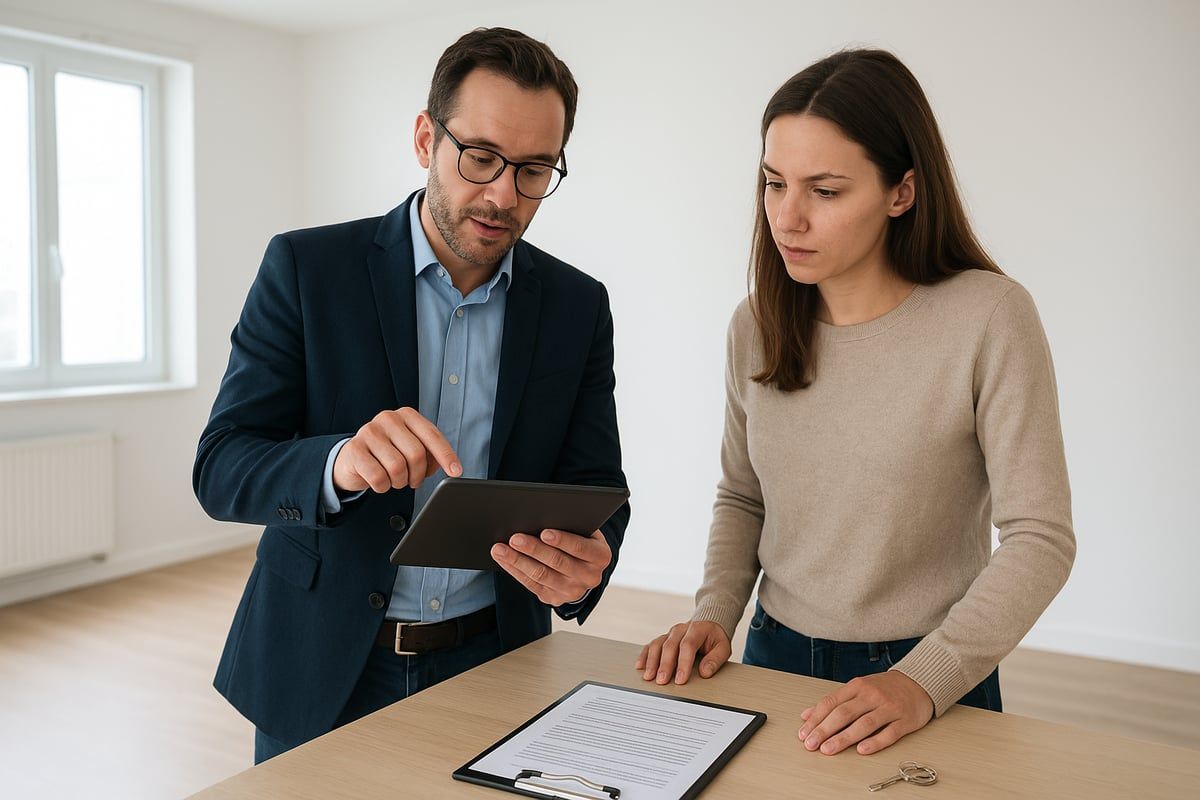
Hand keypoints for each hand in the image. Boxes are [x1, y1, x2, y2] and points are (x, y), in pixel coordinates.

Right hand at [333, 407, 460, 492]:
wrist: (352, 460)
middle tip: (413, 481)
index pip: (432, 435)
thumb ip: (430, 454)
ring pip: (397, 467)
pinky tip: (380, 481)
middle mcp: (388, 418)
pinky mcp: (354, 450)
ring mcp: (369, 432)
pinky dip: (383, 486)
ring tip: (395, 479)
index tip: (456, 472)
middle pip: (416, 454)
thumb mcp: (410, 449)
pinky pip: (378, 477)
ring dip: (400, 482)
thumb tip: (449, 466)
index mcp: (407, 415)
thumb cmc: (387, 454)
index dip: (446, 455)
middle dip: (418, 475)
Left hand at [491, 529, 610, 606]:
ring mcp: (572, 591)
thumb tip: (541, 516)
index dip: (563, 540)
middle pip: (558, 562)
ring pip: (541, 575)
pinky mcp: (554, 599)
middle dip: (534, 549)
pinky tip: (503, 559)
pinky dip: (514, 570)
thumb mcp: (584, 530)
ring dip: (518, 561)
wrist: (583, 568)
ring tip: (500, 548)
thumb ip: (571, 524)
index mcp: (601, 556)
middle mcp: (590, 577)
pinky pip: (531, 584)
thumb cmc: (580, 539)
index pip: (581, 548)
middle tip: (514, 538)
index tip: (544, 532)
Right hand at [635, 621, 731, 685]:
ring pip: (657, 645)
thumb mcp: (723, 647)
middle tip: (661, 681)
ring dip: (652, 661)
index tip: (680, 679)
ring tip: (648, 676)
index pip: (688, 645)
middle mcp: (681, 629)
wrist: (708, 623)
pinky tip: (640, 666)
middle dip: (665, 665)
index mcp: (697, 629)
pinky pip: (651, 645)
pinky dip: (645, 655)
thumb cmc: (714, 638)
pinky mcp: (663, 638)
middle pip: (670, 646)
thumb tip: (705, 672)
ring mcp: (670, 633)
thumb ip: (715, 659)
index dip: (683, 663)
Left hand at [798, 671, 933, 755]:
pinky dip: (875, 742)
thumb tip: (807, 715)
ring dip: (844, 738)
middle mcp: (872, 695)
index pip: (831, 702)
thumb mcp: (857, 688)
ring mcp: (889, 708)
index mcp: (857, 686)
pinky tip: (862, 750)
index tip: (803, 733)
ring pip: (864, 724)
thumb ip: (834, 701)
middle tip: (811, 744)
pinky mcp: (905, 720)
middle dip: (824, 730)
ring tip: (828, 749)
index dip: (816, 719)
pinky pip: (889, 732)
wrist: (919, 682)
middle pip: (844, 713)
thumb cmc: (884, 688)